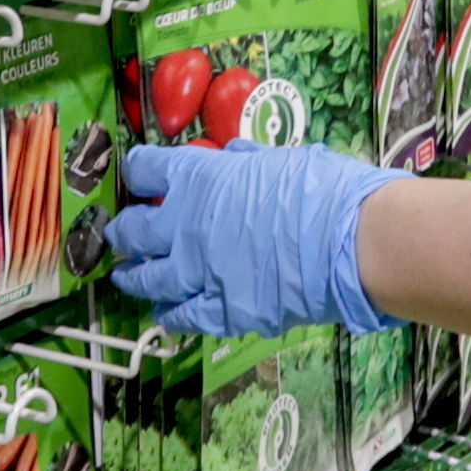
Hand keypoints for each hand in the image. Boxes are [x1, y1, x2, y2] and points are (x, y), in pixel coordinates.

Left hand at [108, 142, 397, 334]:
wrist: (351, 243)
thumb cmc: (322, 190)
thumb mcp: (281, 159)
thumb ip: (248, 162)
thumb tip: (234, 155)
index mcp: (198, 179)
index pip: (146, 170)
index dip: (138, 172)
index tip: (138, 176)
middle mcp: (184, 227)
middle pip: (133, 230)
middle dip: (122, 231)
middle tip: (119, 233)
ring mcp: (199, 274)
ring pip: (148, 279)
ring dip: (132, 277)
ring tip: (125, 277)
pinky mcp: (223, 311)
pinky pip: (185, 316)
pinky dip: (170, 314)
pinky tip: (163, 314)